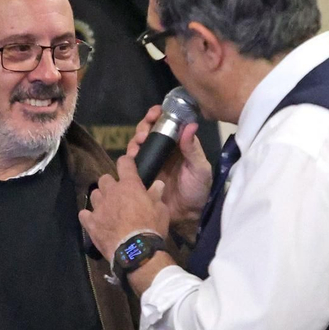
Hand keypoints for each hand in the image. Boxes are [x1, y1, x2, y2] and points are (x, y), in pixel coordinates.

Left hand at [79, 154, 173, 261]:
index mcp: (129, 185)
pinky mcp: (91, 223)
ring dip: (100, 198)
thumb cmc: (151, 228)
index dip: (126, 162)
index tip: (127, 166)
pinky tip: (94, 221)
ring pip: (94, 194)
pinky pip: (84, 214)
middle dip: (110, 184)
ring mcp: (99, 207)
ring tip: (107, 208)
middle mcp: (111, 192)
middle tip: (118, 194)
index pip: (124, 163)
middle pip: (104, 179)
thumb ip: (156, 195)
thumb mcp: (161, 210)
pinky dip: (88, 216)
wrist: (136, 251)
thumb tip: (158, 184)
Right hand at [122, 105, 209, 223]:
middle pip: (148, 131)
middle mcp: (163, 150)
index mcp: (178, 144)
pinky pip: (132, 163)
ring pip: (138, 145)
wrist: (188, 215)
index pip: (166, 123)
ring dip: (134, 142)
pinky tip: (131, 159)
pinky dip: (129, 158)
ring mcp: (152, 162)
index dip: (158, 115)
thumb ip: (193, 148)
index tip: (154, 114)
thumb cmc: (198, 190)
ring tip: (136, 148)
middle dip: (143, 128)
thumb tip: (190, 125)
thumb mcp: (200, 168)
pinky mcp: (142, 175)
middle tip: (143, 135)